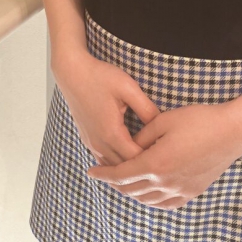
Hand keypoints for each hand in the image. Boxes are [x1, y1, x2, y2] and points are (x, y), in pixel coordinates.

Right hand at [52, 49, 161, 166]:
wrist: (72, 72)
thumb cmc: (100, 77)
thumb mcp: (128, 88)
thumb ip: (146, 108)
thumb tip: (161, 125)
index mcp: (111, 134)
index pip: (137, 160)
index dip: (154, 159)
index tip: (168, 153)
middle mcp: (99, 144)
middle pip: (126, 169)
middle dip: (144, 166)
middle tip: (163, 159)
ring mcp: (91, 143)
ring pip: (114, 169)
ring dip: (130, 167)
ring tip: (149, 161)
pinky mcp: (88, 140)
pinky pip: (105, 160)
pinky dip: (118, 163)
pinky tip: (130, 157)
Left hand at [86, 99, 241, 209]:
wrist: (233, 131)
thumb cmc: (198, 119)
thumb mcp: (164, 120)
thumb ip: (142, 136)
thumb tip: (129, 147)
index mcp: (156, 163)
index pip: (121, 174)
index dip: (103, 174)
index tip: (90, 171)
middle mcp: (167, 182)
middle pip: (132, 189)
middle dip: (114, 182)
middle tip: (104, 173)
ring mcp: (181, 189)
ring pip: (147, 199)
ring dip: (131, 192)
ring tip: (122, 180)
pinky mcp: (193, 191)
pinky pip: (165, 203)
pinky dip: (151, 199)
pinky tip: (147, 191)